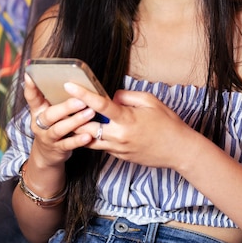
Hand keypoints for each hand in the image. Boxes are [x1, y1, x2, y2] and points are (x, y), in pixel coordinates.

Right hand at [24, 73, 96, 166]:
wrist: (47, 153)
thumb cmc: (54, 125)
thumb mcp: (51, 111)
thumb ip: (57, 98)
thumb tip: (73, 80)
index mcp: (38, 110)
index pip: (31, 97)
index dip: (30, 87)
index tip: (30, 75)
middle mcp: (40, 123)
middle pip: (49, 114)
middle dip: (66, 107)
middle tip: (81, 100)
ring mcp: (47, 137)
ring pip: (59, 129)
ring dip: (75, 121)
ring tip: (90, 113)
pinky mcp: (57, 149)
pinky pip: (68, 144)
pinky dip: (78, 140)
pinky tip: (88, 135)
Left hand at [64, 82, 193, 169]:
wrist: (179, 150)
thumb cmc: (168, 124)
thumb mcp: (151, 102)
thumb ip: (128, 96)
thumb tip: (112, 96)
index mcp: (126, 119)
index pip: (99, 104)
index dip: (82, 94)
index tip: (69, 85)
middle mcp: (118, 136)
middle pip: (85, 127)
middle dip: (72, 116)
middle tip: (63, 106)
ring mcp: (118, 149)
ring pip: (89, 140)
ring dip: (79, 130)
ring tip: (71, 119)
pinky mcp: (119, 157)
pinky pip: (101, 146)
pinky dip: (94, 138)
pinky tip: (92, 129)